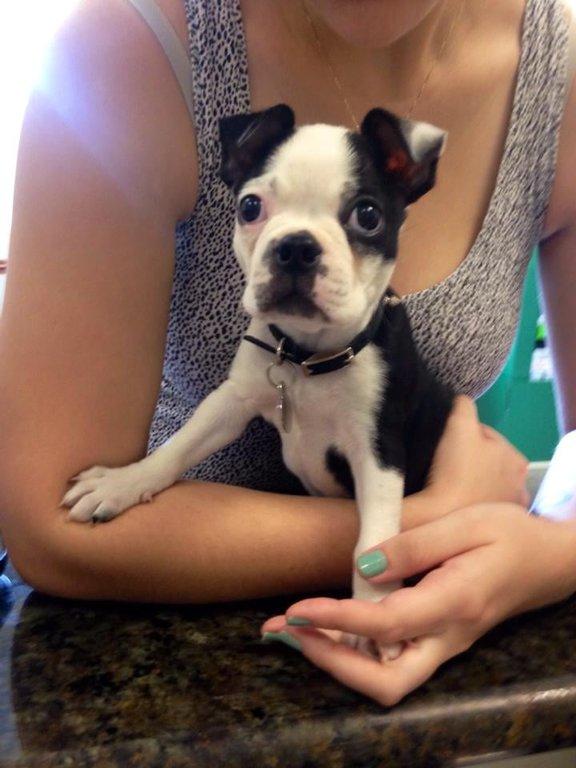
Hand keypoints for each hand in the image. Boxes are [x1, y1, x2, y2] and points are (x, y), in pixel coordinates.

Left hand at [261, 504, 575, 706]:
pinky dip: (352, 654)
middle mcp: (447, 637)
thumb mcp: (465, 525)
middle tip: (285, 630)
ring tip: (291, 629)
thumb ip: (413, 546)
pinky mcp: (438, 641)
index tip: (297, 609)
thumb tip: (362, 569)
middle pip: (386, 683)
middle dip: (329, 663)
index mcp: (454, 603)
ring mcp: (443, 646)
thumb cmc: (509, 535)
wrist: (548, 561)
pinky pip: (392, 664)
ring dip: (334, 661)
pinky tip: (326, 628)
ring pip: (386, 681)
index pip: (387, 625)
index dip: (336, 621)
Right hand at [427, 396, 529, 510]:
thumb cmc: (456, 471)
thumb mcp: (458, 426)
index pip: (485, 436)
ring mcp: (507, 508)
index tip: (443, 444)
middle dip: (469, 459)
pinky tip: (455, 501)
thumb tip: (461, 400)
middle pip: (487, 461)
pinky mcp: (493, 525)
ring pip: (484, 483)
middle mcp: (520, 484)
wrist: (444, 520)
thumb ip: (464, 406)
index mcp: (516, 458)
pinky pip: (479, 504)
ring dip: (470, 481)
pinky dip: (470, 501)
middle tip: (443, 464)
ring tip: (446, 484)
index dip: (462, 436)